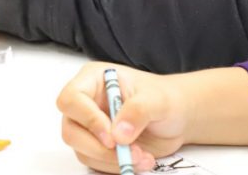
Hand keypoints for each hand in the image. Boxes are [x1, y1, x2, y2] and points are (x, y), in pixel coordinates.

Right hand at [57, 62, 188, 172]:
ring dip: (112, 160)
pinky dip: (116, 166)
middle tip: (128, 153)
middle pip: (71, 130)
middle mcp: (86, 103)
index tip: (112, 137)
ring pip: (82, 151)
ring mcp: (90, 127)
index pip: (71, 99)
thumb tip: (118, 134)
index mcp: (93, 80)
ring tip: (143, 156)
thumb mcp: (157, 99)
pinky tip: (141, 160)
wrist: (177, 118)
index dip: (87, 119)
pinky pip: (96, 163)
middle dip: (99, 148)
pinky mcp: (98, 147)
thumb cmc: (165, 99)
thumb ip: (138, 111)